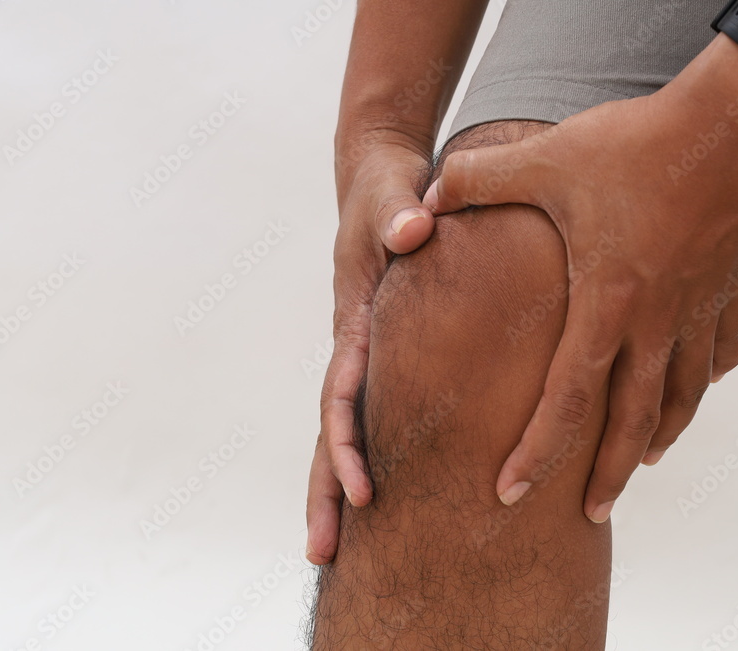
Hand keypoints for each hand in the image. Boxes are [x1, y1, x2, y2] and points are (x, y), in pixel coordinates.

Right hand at [307, 141, 432, 563]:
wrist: (380, 183)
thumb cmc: (388, 189)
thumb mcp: (393, 191)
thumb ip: (399, 209)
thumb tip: (415, 228)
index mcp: (354, 322)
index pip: (342, 398)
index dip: (349, 446)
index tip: (362, 495)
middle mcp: (353, 348)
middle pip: (332, 431)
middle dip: (324, 491)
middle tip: (322, 554)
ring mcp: (365, 355)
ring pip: (347, 429)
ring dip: (339, 485)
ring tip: (340, 547)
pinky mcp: (383, 354)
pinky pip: (373, 413)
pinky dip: (368, 454)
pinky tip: (383, 491)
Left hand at [423, 68, 737, 521]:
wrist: (733, 119)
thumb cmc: (635, 141)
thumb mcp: (547, 157)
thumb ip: (477, 180)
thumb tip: (424, 196)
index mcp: (607, 302)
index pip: (566, 399)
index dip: (536, 452)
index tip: (510, 493)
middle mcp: (658, 320)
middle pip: (634, 421)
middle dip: (607, 475)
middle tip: (590, 514)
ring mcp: (701, 308)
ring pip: (684, 397)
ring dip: (660, 436)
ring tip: (642, 462)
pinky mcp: (730, 289)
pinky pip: (721, 354)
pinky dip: (705, 381)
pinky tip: (695, 389)